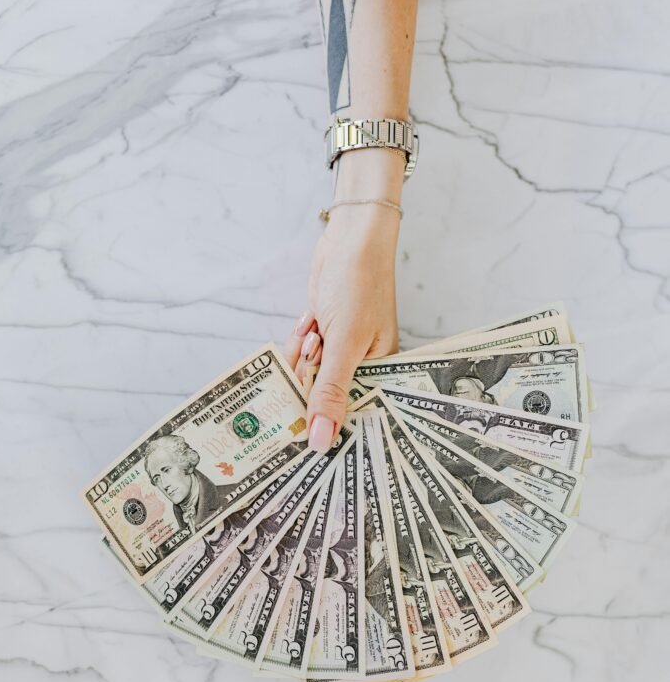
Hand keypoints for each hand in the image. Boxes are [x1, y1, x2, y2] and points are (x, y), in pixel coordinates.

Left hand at [285, 202, 399, 451]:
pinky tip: (309, 324)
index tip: (305, 443)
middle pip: (327, 400)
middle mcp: (363, 367)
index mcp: (382, 373)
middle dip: (309, 389)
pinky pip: (303, 356)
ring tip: (315, 332)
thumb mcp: (343, 344)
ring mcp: (341, 352)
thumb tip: (321, 441)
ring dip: (302, 359)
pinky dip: (299, 344)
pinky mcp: (324, 337)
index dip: (330, 428)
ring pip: (309, 377)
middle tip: (303, 377)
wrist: (350, 238)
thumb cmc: (359, 285)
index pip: (354, 415)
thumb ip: (329, 392)